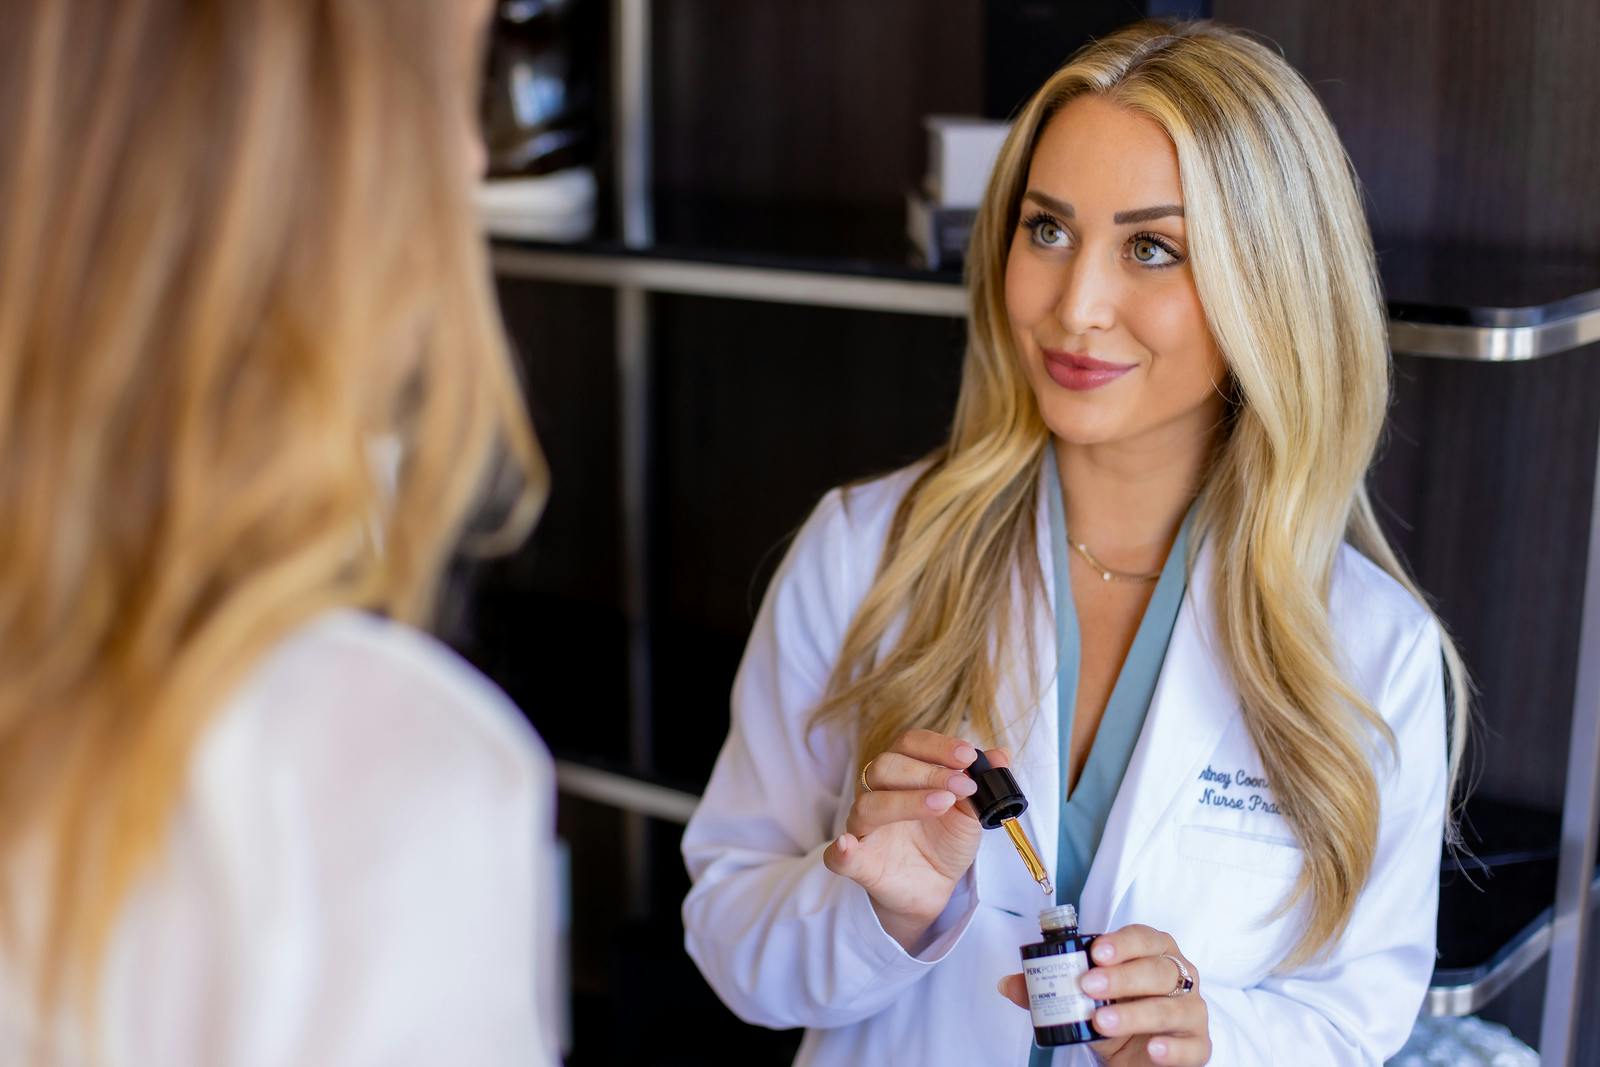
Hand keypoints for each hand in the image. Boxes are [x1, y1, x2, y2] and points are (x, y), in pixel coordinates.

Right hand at [822, 729, 1003, 950]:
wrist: (936, 886)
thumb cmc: (946, 840)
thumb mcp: (973, 811)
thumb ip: (983, 782)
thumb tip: (1001, 754)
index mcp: (903, 774)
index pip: (910, 744)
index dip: (937, 746)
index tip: (968, 756)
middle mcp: (879, 793)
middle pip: (886, 766)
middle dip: (928, 772)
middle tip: (963, 786)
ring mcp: (866, 828)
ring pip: (869, 804)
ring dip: (906, 801)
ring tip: (943, 804)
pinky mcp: (860, 863)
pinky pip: (839, 856)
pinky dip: (840, 851)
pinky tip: (847, 846)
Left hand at [997, 924, 1209, 1064]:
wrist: (1137, 1056)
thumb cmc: (1117, 1014)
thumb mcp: (1082, 1000)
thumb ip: (1048, 989)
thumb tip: (1007, 984)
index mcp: (1154, 953)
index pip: (1145, 938)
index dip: (1122, 943)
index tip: (1095, 952)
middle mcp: (1179, 977)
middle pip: (1158, 970)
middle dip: (1123, 977)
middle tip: (1088, 986)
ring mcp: (1192, 1011)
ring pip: (1173, 1007)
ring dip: (1136, 1013)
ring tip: (1102, 1021)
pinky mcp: (1198, 1045)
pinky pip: (1193, 1046)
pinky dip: (1173, 1048)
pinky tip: (1151, 1048)